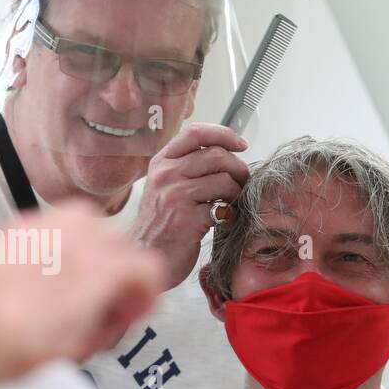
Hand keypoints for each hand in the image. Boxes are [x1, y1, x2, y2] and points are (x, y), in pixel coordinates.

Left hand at [0, 203, 167, 379]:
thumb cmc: (17, 348)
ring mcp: (42, 228)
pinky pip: (53, 222)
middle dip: (122, 269)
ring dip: (94, 246)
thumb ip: (109, 321)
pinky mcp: (16, 228)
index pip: (148, 266)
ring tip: (80, 275)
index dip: (148, 292)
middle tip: (108, 298)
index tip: (134, 309)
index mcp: (96, 271)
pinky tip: (48, 268)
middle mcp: (73, 240)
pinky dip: (60, 240)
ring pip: (90, 220)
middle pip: (121, 241)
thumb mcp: (78, 346)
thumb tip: (119, 308)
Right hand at [128, 122, 248, 289]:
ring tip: (231, 205)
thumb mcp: (164, 186)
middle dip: (238, 168)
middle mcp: (165, 175)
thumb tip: (226, 152)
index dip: (224, 134)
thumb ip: (186, 167)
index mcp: (161, 162)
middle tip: (243, 183)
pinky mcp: (186, 219)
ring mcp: (174, 196)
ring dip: (237, 193)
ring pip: (224, 180)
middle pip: (216, 155)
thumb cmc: (160, 223)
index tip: (241, 145)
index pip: (196, 132)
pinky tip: (225, 223)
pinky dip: (231, 216)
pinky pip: (223, 208)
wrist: (144, 257)